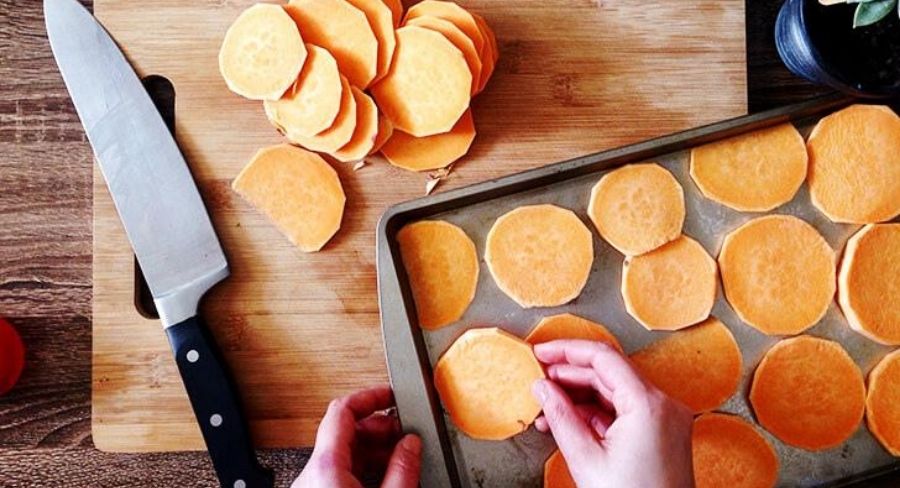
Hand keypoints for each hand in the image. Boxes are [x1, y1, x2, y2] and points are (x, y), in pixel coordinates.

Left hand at [292, 385, 421, 487]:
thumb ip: (403, 468)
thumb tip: (412, 444)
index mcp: (325, 466)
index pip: (342, 409)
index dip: (370, 396)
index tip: (391, 396)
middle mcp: (311, 473)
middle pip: (344, 430)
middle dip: (379, 427)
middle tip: (405, 434)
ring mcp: (312, 485)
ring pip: (342, 452)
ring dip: (373, 449)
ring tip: (400, 458)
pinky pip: (338, 471)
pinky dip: (363, 467)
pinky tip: (386, 476)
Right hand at [531, 340, 693, 487]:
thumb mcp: (585, 458)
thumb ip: (560, 416)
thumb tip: (542, 388)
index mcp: (648, 405)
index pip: (603, 357)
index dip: (567, 350)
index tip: (541, 352)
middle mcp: (663, 405)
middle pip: (610, 372)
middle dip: (570, 374)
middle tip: (539, 379)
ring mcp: (666, 419)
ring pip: (616, 391)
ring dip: (580, 394)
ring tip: (548, 406)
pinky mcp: (662, 433)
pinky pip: (625, 410)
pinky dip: (597, 412)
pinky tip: (569, 420)